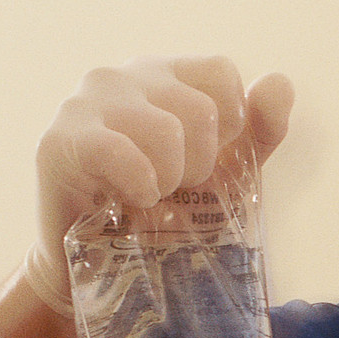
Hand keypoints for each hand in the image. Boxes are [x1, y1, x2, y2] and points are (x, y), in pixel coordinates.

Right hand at [28, 57, 293, 315]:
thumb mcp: (229, 169)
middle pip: (199, 108)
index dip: (231, 124)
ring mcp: (85, 103)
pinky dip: (140, 186)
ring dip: (169, 179)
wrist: (115, 266)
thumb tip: (280, 81)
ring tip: (150, 194)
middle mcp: (121, 77)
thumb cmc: (173, 209)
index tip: (210, 158)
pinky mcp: (58, 141)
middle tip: (174, 186)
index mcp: (164, 76)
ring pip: (164, 130)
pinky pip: (119, 152)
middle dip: (201, 163)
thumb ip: (260, 128)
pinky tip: (130, 199)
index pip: (221, 71)